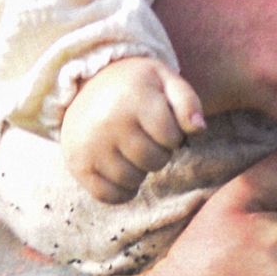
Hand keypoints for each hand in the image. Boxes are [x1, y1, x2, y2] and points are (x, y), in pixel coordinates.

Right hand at [60, 54, 204, 200]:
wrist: (85, 86)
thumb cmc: (134, 86)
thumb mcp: (164, 80)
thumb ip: (188, 101)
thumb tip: (199, 129)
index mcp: (133, 98)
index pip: (171, 138)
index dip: (172, 135)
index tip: (160, 123)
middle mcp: (108, 122)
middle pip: (154, 161)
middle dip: (157, 153)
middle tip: (145, 138)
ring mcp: (90, 145)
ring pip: (133, 181)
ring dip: (139, 171)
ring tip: (131, 150)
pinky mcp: (77, 164)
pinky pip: (108, 195)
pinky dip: (120, 190)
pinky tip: (121, 170)